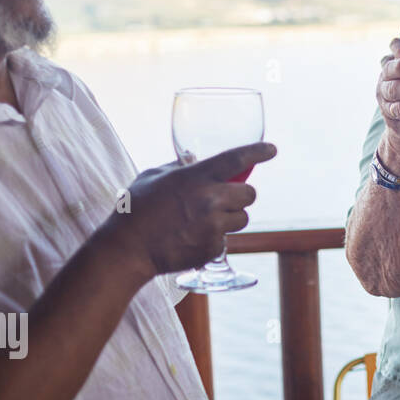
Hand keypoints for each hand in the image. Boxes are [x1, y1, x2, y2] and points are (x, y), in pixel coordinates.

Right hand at [101, 142, 276, 279]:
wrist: (126, 249)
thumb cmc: (135, 209)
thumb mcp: (153, 177)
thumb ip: (179, 167)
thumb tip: (194, 159)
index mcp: (197, 177)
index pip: (237, 159)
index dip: (258, 152)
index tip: (272, 150)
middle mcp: (210, 199)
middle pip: (249, 193)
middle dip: (241, 195)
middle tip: (225, 199)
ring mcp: (213, 226)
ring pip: (242, 218)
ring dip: (230, 218)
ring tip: (202, 221)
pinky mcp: (213, 247)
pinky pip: (226, 239)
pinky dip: (214, 238)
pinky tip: (191, 238)